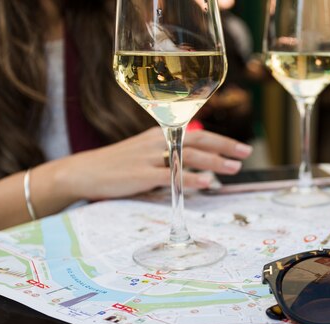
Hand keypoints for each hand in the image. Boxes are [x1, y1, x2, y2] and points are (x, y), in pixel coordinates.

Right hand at [55, 127, 252, 200]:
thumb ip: (169, 157)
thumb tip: (197, 168)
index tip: (241, 148)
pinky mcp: (140, 175)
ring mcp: (149, 157)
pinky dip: (190, 178)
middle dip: (225, 146)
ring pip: (187, 156)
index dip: (221, 140)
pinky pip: (170, 175)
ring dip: (213, 162)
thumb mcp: (144, 154)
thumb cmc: (117, 165)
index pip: (197, 133)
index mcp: (160, 134)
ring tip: (234, 168)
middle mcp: (157, 141)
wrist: (83, 171)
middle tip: (246, 154)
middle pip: (198, 140)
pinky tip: (207, 183)